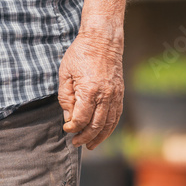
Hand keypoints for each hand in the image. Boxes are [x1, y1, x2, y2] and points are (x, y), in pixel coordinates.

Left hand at [58, 30, 123, 149]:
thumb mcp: (65, 73)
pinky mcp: (120, 94)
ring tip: (89, 145)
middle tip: (75, 142)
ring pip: (109, 124)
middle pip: (96, 126)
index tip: (66, 129)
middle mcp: (105, 96)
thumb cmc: (80, 54)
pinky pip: (116, 116)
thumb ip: (65, 97)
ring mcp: (115, 96)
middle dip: (84, 137)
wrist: (103, 40)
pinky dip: (109, 128)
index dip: (72, 128)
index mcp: (89, 91)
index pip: (81, 119)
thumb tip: (68, 118)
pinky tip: (102, 133)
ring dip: (99, 137)